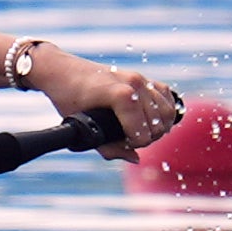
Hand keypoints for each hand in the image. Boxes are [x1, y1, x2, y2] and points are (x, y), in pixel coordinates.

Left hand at [25, 49, 185, 153]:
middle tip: (131, 141)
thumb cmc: (70, 99)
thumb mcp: (84, 127)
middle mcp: (134, 84)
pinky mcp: (143, 77)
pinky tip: (153, 119)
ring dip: (160, 126)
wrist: (64, 72)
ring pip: (167, 110)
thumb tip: (134, 158)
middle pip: (158, 123)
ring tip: (143, 133)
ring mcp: (140, 78)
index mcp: (120, 95)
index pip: (143, 131)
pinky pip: (166, 95)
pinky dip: (165, 110)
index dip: (135, 144)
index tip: (122, 144)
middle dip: (148, 137)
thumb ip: (109, 147)